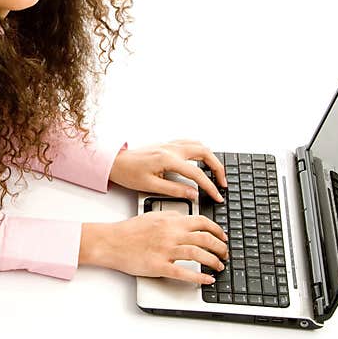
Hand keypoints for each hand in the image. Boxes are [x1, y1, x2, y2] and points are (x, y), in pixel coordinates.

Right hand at [79, 212, 228, 283]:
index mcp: (171, 221)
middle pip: (205, 239)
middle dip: (220, 247)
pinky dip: (199, 277)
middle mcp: (171, 234)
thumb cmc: (129, 230)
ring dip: (213, 262)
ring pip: (199, 255)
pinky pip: (184, 273)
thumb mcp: (152, 215)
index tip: (222, 237)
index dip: (217, 230)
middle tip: (225, 254)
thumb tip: (186, 218)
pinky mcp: (159, 266)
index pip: (202, 222)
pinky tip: (207, 280)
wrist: (111, 242)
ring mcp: (166, 250)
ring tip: (219, 266)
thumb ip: (171, 216)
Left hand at [108, 139, 227, 202]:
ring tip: (215, 173)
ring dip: (211, 157)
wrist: (114, 162)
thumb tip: (193, 194)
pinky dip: (200, 150)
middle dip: (218, 168)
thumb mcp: (150, 186)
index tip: (217, 196)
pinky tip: (202, 159)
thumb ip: (175, 190)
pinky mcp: (166, 144)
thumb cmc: (128, 173)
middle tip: (222, 182)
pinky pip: (189, 142)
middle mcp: (171, 148)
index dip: (210, 186)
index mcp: (168, 159)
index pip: (197, 173)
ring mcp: (169, 144)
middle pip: (205, 153)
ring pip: (199, 145)